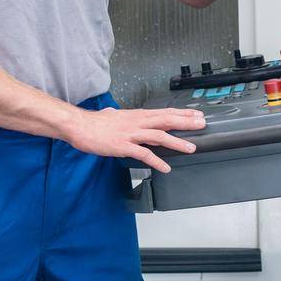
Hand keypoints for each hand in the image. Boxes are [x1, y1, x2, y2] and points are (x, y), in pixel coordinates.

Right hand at [62, 107, 205, 173]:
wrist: (79, 126)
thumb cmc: (95, 123)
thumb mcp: (114, 116)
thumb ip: (124, 119)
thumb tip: (125, 117)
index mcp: (136, 115)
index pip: (164, 112)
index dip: (181, 112)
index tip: (196, 113)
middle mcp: (136, 122)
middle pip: (166, 120)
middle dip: (186, 122)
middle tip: (202, 124)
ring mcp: (130, 133)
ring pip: (159, 136)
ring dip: (177, 142)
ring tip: (191, 148)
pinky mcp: (123, 146)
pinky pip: (143, 154)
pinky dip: (156, 161)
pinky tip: (165, 168)